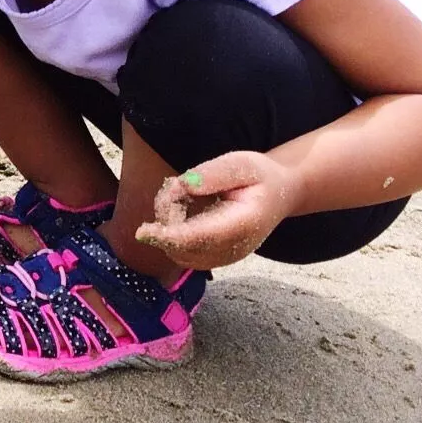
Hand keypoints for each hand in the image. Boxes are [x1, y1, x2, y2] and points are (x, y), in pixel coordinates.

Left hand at [135, 150, 301, 270]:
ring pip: (179, 253)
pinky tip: (184, 212)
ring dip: (168, 228)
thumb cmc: (258, 176)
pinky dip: (172, 236)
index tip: (142, 232)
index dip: (168, 236)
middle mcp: (233, 249)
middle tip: (174, 188)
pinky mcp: (214, 259)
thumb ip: (213, 174)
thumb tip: (184, 187)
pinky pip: (182, 253)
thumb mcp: (241, 164)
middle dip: (166, 222)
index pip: (199, 237)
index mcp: (242, 224)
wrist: (279, 194)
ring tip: (183, 197)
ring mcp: (224, 258)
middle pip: (183, 248)